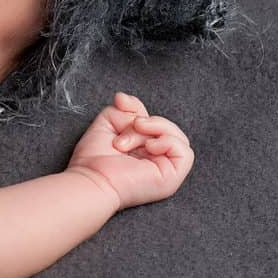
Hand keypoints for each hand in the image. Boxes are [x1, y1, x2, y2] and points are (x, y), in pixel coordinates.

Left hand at [66, 91, 193, 210]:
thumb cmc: (93, 159)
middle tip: (124, 130)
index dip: (139, 109)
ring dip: (154, 129)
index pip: (153, 122)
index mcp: (142, 150)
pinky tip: (148, 146)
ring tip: (130, 139)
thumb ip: (123, 109)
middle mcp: (156, 160)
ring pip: (178, 137)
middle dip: (145, 120)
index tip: (120, 102)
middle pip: (166, 127)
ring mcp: (166, 170)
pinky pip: (186, 152)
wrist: (92, 179)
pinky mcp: (172, 178)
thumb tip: (125, 98)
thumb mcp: (108, 123)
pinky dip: (167, 141)